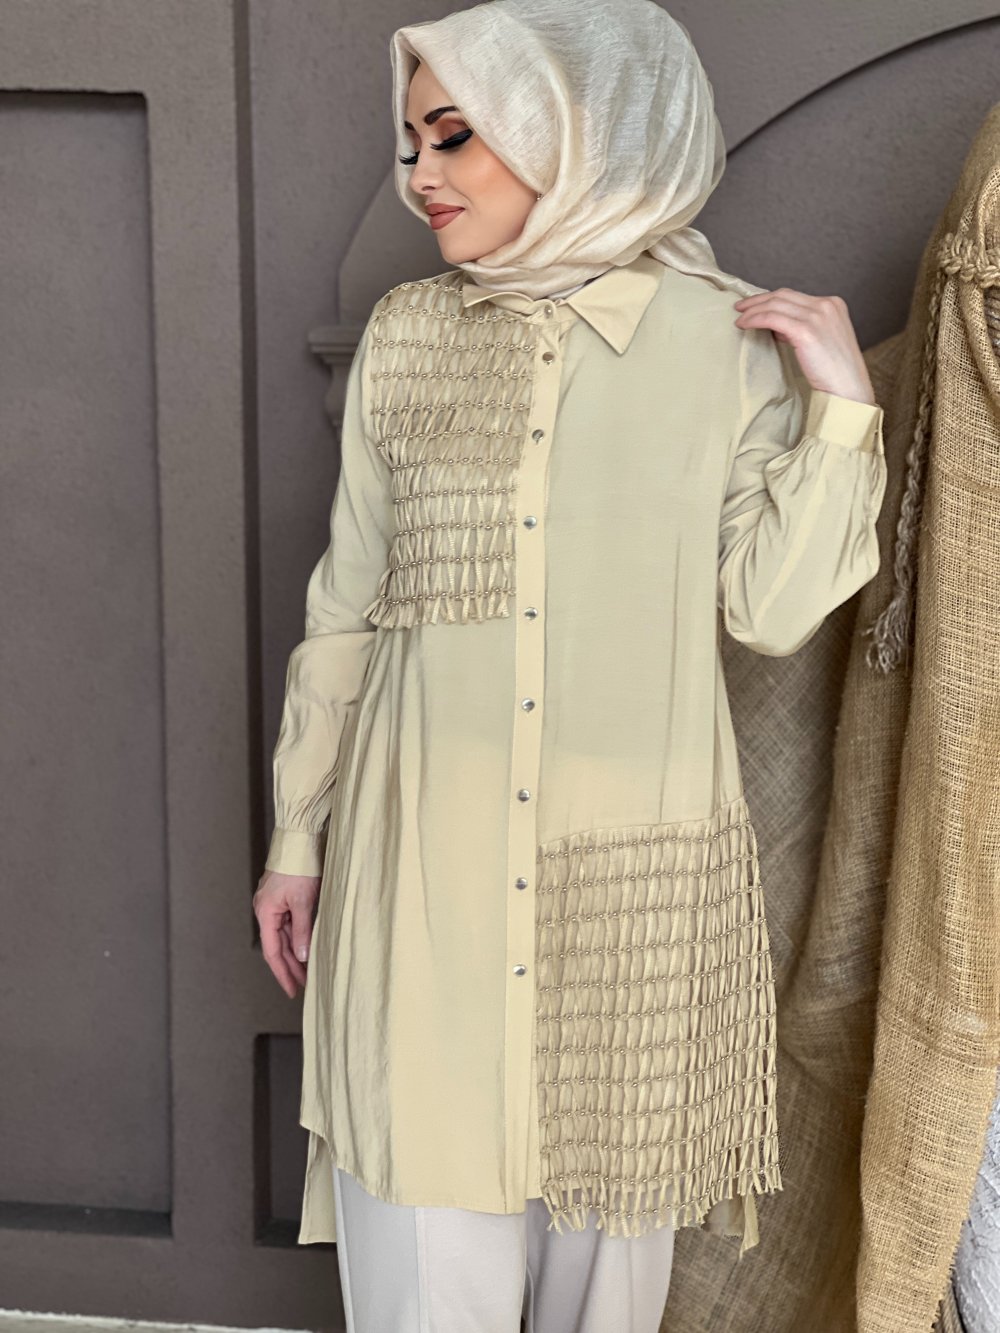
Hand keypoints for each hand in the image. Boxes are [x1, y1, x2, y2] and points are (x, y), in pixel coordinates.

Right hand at [253, 868, 320, 997]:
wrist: (300, 840)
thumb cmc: (299, 868)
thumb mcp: (303, 902)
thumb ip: (302, 931)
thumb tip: (302, 956)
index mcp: (266, 913)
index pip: (272, 952)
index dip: (282, 973)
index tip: (292, 990)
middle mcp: (266, 910)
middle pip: (277, 946)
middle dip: (290, 967)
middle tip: (304, 985)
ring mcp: (274, 904)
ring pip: (284, 936)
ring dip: (295, 953)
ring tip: (309, 970)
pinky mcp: (283, 897)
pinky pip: (289, 924)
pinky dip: (298, 937)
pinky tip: (307, 947)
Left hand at [733, 289, 876, 405]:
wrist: (849, 388)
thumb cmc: (835, 371)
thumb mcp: (822, 340)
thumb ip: (803, 328)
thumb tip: (777, 327)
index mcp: (833, 304)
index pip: (794, 295)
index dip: (770, 299)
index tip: (754, 305)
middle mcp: (826, 305)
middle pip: (783, 295)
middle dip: (758, 300)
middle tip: (740, 308)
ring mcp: (817, 316)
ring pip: (775, 304)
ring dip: (753, 310)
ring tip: (739, 319)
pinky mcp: (806, 331)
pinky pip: (772, 318)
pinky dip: (755, 319)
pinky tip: (744, 325)